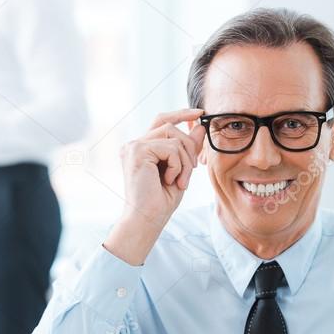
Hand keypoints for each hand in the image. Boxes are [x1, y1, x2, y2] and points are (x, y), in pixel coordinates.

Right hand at [104, 108, 205, 264]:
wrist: (148, 220)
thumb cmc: (161, 201)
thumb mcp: (181, 170)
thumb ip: (188, 148)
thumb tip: (199, 126)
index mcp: (142, 148)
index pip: (162, 121)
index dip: (181, 114)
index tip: (200, 113)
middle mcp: (134, 144)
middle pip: (169, 125)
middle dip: (189, 144)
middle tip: (194, 167)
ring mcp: (133, 146)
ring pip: (173, 135)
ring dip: (185, 159)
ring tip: (182, 180)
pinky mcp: (137, 151)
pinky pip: (171, 147)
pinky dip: (178, 165)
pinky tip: (170, 180)